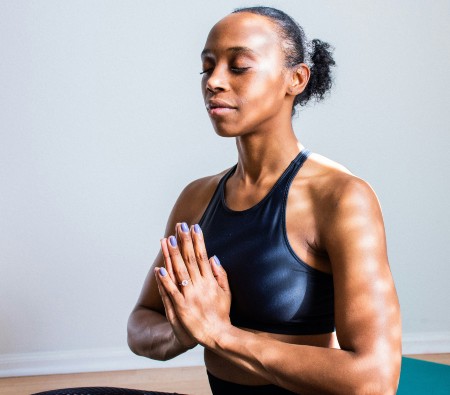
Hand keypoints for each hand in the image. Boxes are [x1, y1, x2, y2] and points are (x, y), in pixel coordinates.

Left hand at [156, 222, 231, 347]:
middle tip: (180, 226)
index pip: (202, 256)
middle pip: (190, 260)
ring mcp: (190, 296)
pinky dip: (165, 280)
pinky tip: (159, 268)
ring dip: (173, 255)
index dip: (197, 241)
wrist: (217, 335)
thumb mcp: (226, 292)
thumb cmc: (221, 314)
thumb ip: (221, 274)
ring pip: (179, 272)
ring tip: (168, 240)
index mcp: (210, 281)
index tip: (194, 227)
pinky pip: (171, 292)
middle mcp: (200, 286)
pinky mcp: (181, 308)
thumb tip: (213, 257)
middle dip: (184, 241)